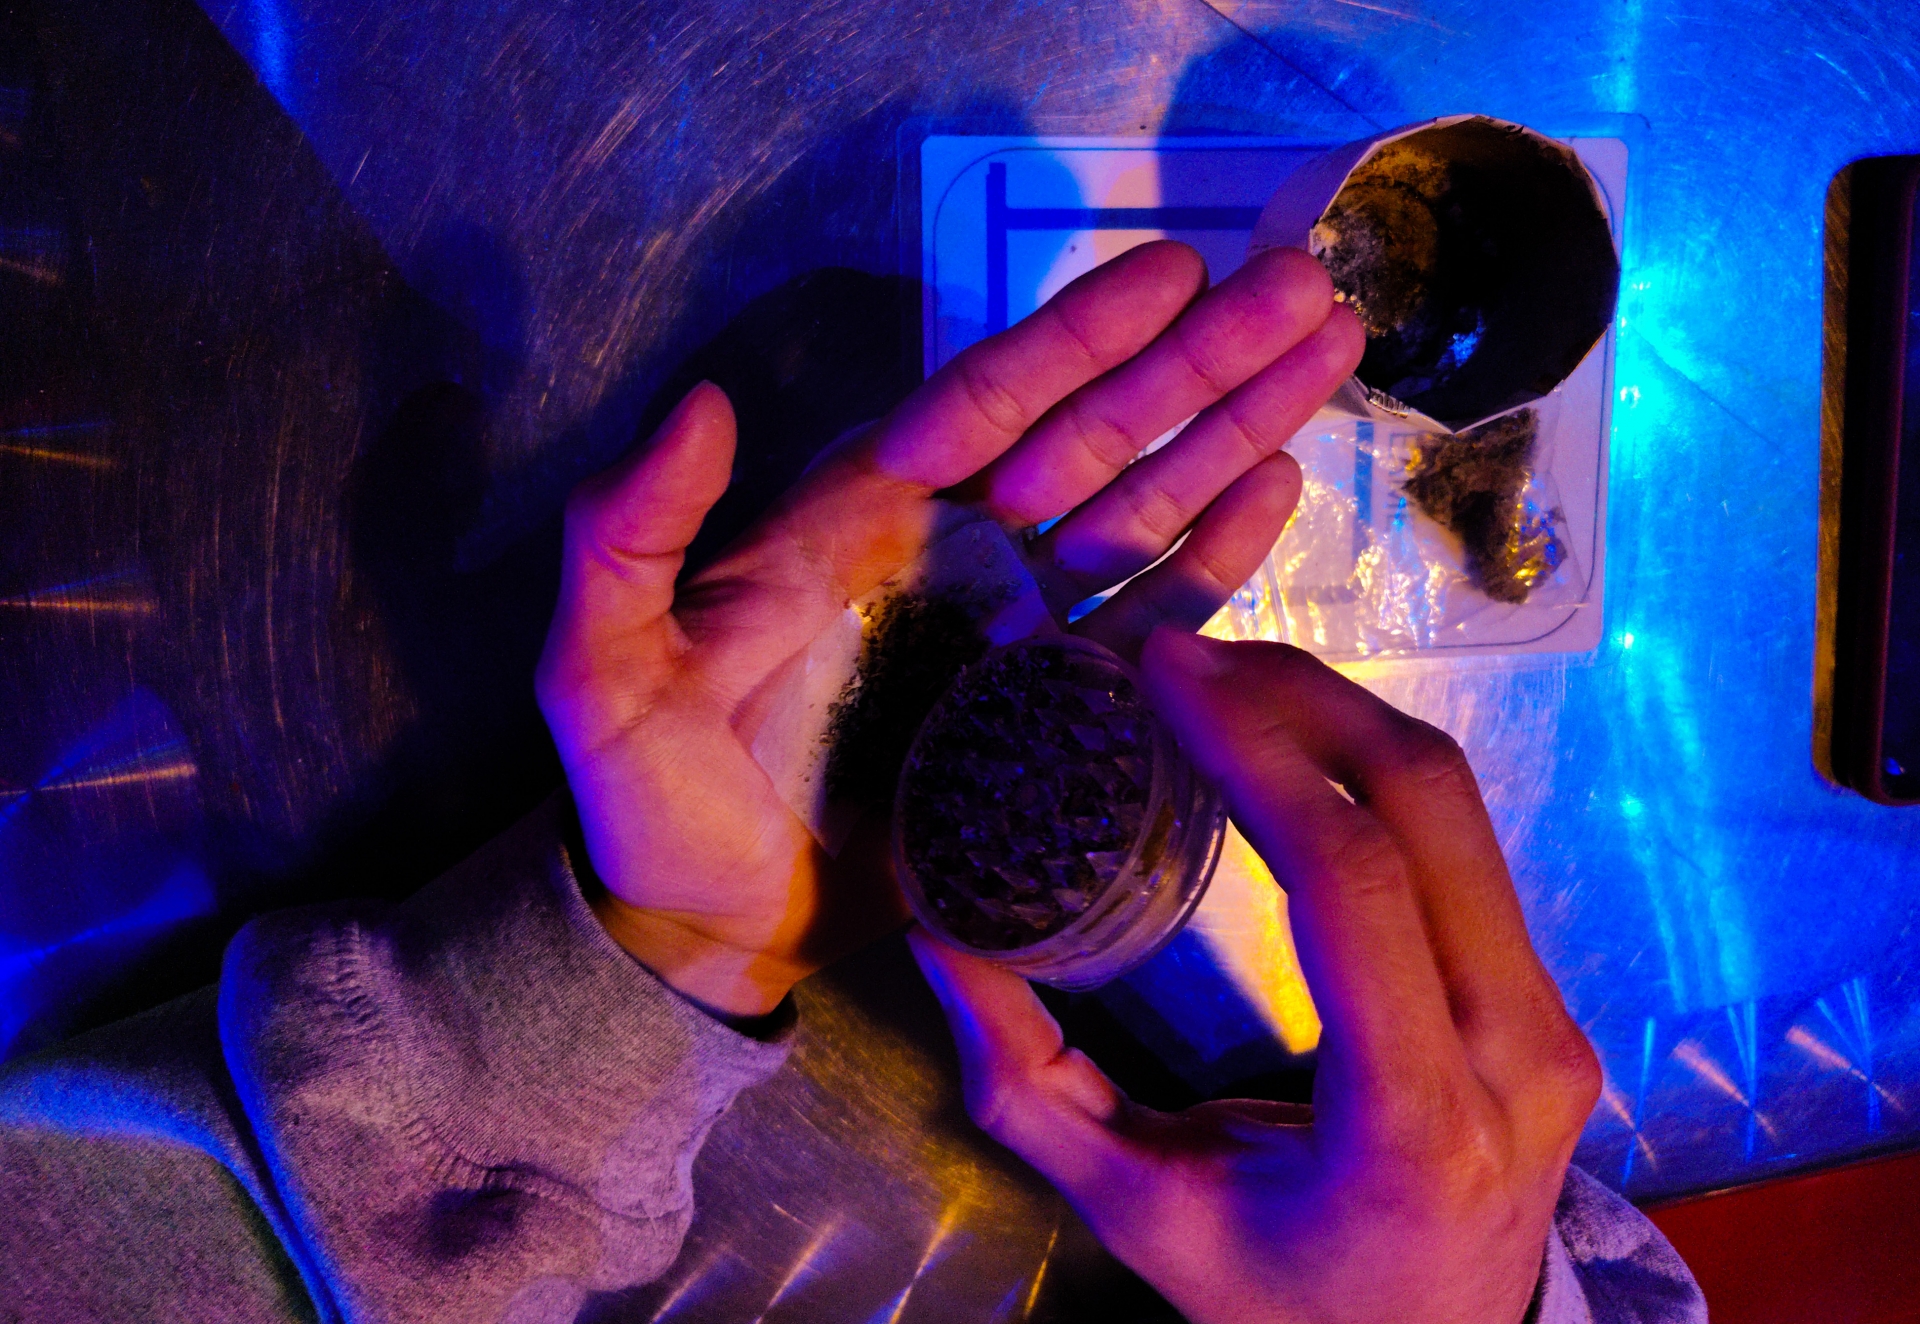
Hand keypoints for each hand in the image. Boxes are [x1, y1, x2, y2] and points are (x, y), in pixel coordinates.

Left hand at [537, 243, 1361, 1016]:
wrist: (705, 930)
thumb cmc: (647, 799)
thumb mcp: (600, 668)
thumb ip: (630, 535)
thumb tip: (700, 399)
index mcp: (859, 518)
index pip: (987, 404)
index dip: (1080, 337)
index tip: (1175, 270)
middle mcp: (952, 554)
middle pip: (1094, 437)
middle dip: (1197, 363)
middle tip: (1304, 289)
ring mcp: (1012, 632)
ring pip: (1140, 510)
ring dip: (1230, 432)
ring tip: (1324, 355)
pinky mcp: (1055, 712)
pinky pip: (1147, 621)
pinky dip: (1214, 559)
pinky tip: (1276, 488)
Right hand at [909, 629, 1601, 1322]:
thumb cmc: (1282, 1298)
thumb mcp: (1140, 1212)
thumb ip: (1028, 1085)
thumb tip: (943, 935)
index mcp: (1411, 1124)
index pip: (1350, 886)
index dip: (1259, 753)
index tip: (1167, 672)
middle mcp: (1515, 1056)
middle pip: (1426, 808)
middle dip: (1300, 699)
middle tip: (1183, 658)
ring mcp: (1552, 1021)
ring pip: (1459, 808)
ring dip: (1339, 718)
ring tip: (1226, 684)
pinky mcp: (1551, 997)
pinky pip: (1465, 845)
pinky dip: (1370, 771)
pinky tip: (1289, 749)